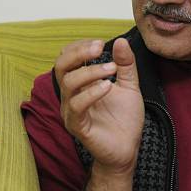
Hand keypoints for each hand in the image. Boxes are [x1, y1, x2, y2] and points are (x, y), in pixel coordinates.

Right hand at [54, 38, 144, 174]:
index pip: (67, 58)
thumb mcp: (130, 86)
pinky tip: (108, 87)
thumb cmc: (124, 119)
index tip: (101, 43)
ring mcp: (72, 111)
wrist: (127, 149)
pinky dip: (91, 93)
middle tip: (99, 47)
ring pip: (68, 84)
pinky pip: (77, 106)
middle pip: (61, 66)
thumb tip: (121, 41)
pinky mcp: (77, 126)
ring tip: (111, 69)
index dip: (80, 46)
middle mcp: (71, 95)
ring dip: (90, 71)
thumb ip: (126, 64)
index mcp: (80, 84)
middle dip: (79, 53)